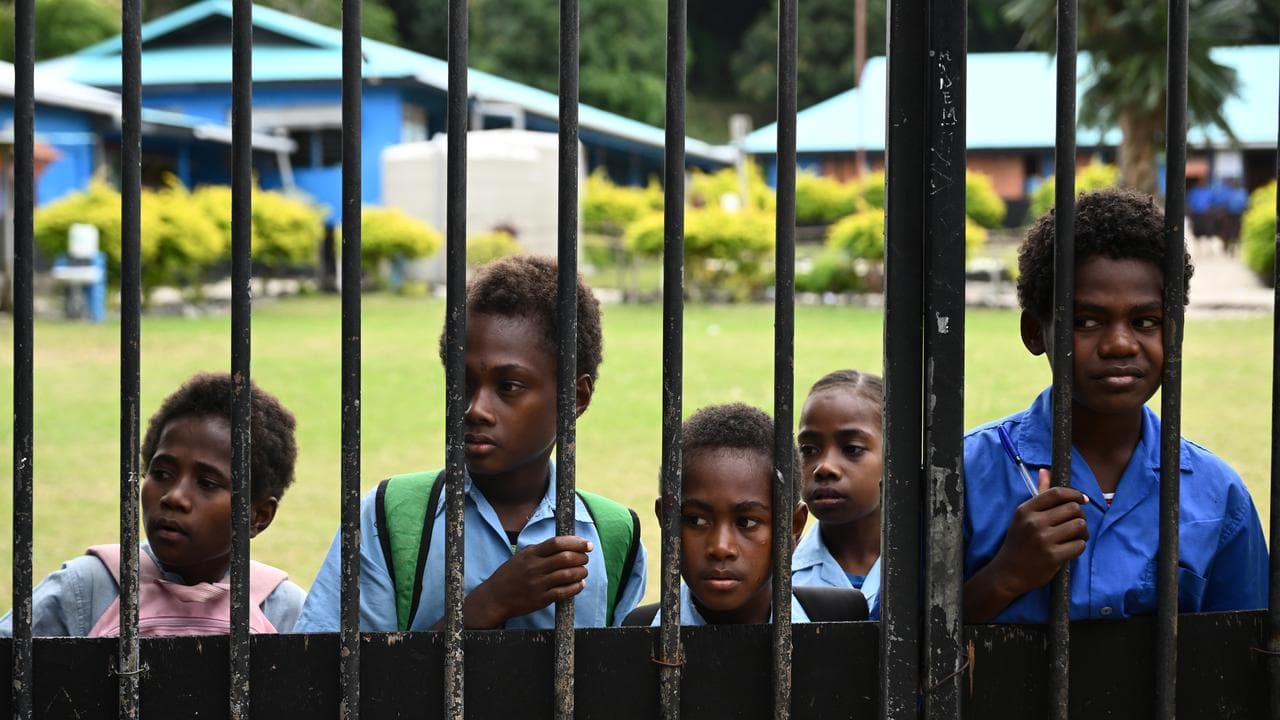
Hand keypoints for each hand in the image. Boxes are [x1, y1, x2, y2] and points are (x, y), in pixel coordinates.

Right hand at [461, 536, 591, 627]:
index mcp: (530, 554)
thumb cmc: (510, 575)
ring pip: (568, 575)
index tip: (587, 544)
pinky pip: (564, 592)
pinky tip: (580, 584)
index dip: (576, 542)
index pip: (557, 543)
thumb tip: (565, 543)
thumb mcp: (521, 557)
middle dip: (581, 557)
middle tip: (585, 558)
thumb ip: (540, 550)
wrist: (494, 598)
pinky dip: (576, 587)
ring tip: (583, 571)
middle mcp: (534, 568)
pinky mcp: (541, 599)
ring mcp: (538, 584)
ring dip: (581, 572)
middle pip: (566, 558)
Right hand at [963, 469, 1089, 622]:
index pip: (1057, 493)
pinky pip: (1079, 545)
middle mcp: (1034, 522)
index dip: (1075, 494)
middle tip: (1076, 523)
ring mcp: (1044, 540)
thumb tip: (1045, 471)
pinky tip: (1071, 548)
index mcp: (1026, 510)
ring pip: (1080, 526)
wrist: (1008, 572)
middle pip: (1073, 509)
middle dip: (1080, 516)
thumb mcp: (1023, 516)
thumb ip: (1038, 494)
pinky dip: (1079, 546)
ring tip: (1076, 536)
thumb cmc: (1019, 542)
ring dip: (1083, 532)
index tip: (1082, 499)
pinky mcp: (1053, 556)